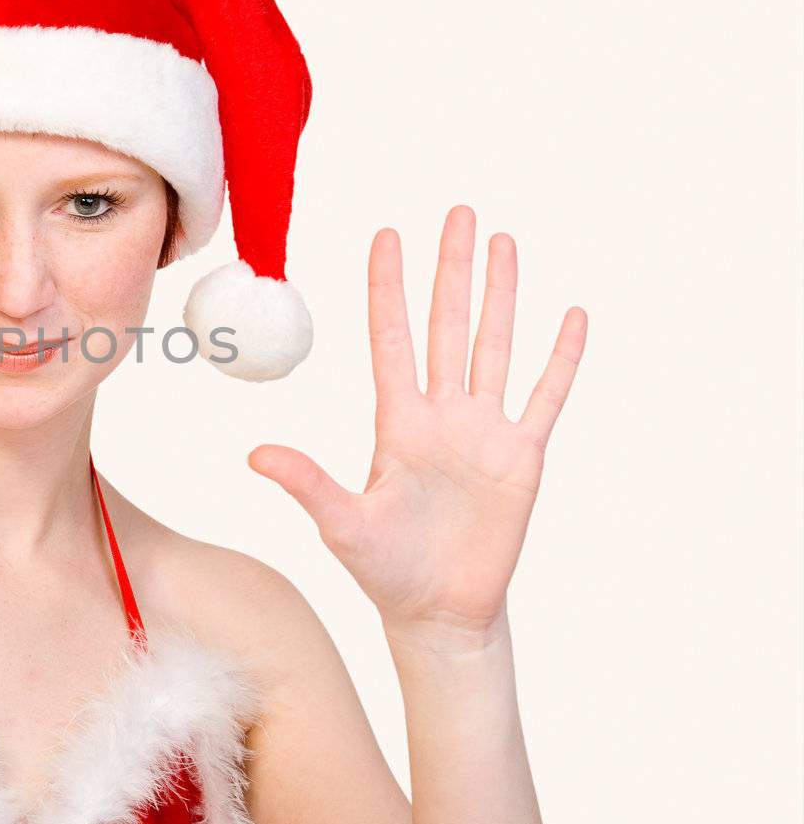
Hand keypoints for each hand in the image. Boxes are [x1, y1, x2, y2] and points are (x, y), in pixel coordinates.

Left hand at [248, 205, 585, 640]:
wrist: (439, 612)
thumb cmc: (385, 569)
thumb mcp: (342, 524)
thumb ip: (307, 483)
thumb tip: (253, 454)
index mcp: (396, 422)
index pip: (391, 337)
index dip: (389, 287)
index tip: (387, 234)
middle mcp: (441, 414)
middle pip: (447, 325)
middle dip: (452, 269)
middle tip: (458, 211)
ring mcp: (484, 431)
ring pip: (495, 346)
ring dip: (501, 295)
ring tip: (503, 241)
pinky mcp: (522, 457)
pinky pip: (545, 396)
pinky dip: (560, 358)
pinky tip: (570, 315)